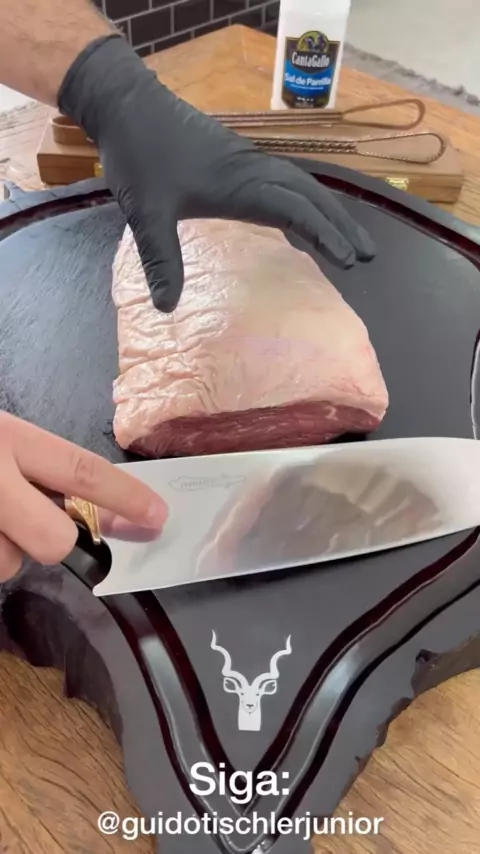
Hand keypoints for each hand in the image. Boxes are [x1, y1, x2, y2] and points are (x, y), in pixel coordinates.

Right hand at [0, 412, 167, 580]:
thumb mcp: (3, 435)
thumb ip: (45, 467)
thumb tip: (108, 514)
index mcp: (12, 439)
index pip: (81, 470)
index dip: (125, 497)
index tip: (157, 515)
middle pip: (54, 539)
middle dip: (59, 542)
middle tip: (43, 526)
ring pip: (10, 562)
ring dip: (8, 548)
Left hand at [58, 35, 375, 312]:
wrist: (127, 104)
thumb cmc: (139, 156)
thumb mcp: (145, 213)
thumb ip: (161, 260)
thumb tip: (167, 309)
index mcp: (240, 185)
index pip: (296, 211)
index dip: (325, 236)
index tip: (349, 262)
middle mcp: (254, 171)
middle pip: (312, 196)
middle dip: (342, 226)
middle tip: (369, 256)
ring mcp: (248, 162)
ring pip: (302, 185)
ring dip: (329, 211)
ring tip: (349, 239)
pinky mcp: (238, 158)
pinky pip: (286, 180)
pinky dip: (305, 200)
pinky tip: (301, 216)